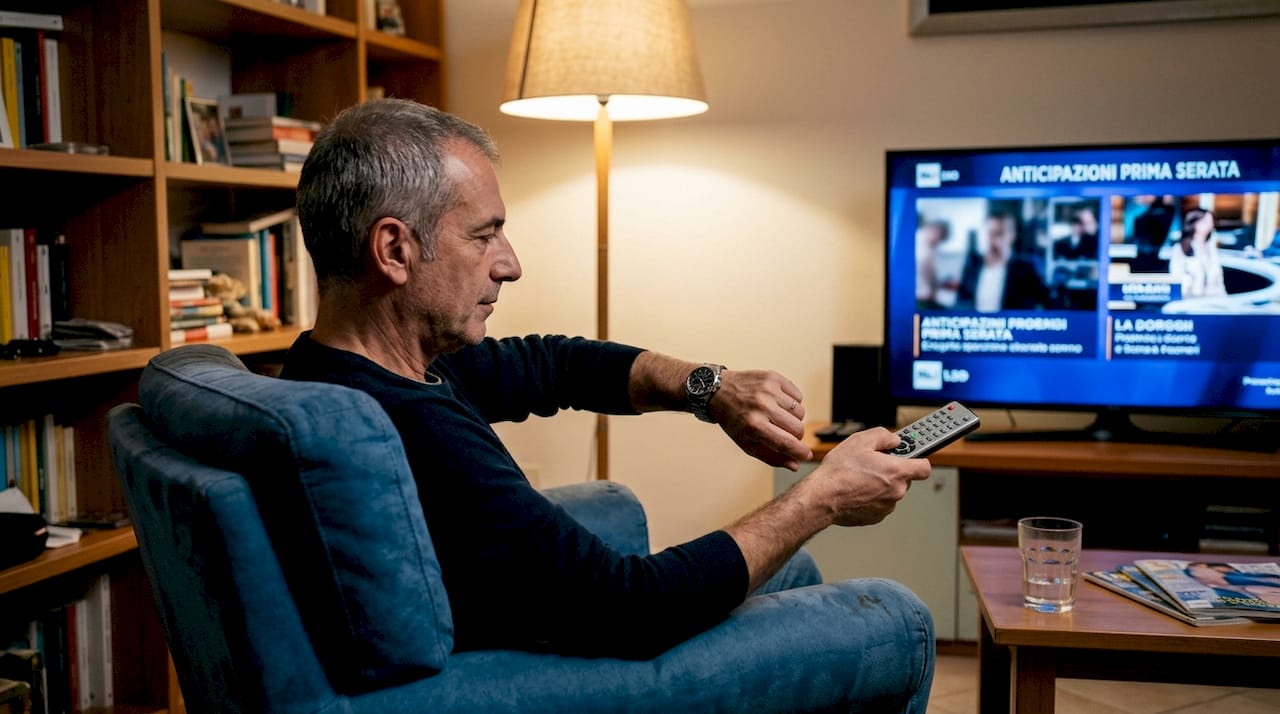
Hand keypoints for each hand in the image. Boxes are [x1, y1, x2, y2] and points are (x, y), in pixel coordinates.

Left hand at [708, 369, 812, 470]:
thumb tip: (795, 465)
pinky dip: (792, 402)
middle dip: (796, 435)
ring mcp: (769, 390)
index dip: (801, 452)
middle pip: (798, 428)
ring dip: (793, 418)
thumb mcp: (746, 443)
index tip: (806, 455)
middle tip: (785, 433)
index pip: (787, 443)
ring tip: (778, 416)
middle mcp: (762, 406)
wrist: (719, 391)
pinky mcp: (774, 377)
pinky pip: (798, 395)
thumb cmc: (733, 420)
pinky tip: (778, 403)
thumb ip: (772, 457)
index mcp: (754, 426)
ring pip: (800, 412)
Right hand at [807, 427, 932, 526]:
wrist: (822, 498)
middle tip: (873, 465)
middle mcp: (897, 491)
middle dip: (892, 471)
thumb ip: (884, 436)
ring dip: (882, 485)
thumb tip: (894, 440)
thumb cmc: (839, 472)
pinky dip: (872, 497)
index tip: (911, 457)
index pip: (924, 467)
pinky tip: (857, 491)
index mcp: (897, 471)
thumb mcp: (860, 441)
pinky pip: (881, 503)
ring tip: (860, 478)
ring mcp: (887, 506)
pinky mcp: (877, 517)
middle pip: (905, 479)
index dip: (918, 460)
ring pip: (891, 492)